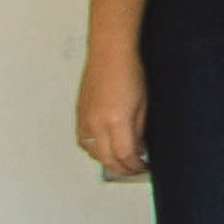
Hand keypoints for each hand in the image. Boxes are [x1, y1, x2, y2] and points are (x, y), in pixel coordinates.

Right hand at [74, 53, 148, 176]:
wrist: (109, 54)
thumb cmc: (129, 72)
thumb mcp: (143, 104)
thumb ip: (139, 129)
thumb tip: (137, 148)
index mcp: (116, 120)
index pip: (125, 154)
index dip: (135, 165)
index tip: (144, 167)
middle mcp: (97, 123)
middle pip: (107, 158)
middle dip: (123, 168)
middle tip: (135, 170)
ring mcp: (85, 119)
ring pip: (93, 153)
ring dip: (108, 161)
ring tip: (122, 162)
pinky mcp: (80, 114)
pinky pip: (83, 141)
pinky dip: (94, 150)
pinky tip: (105, 149)